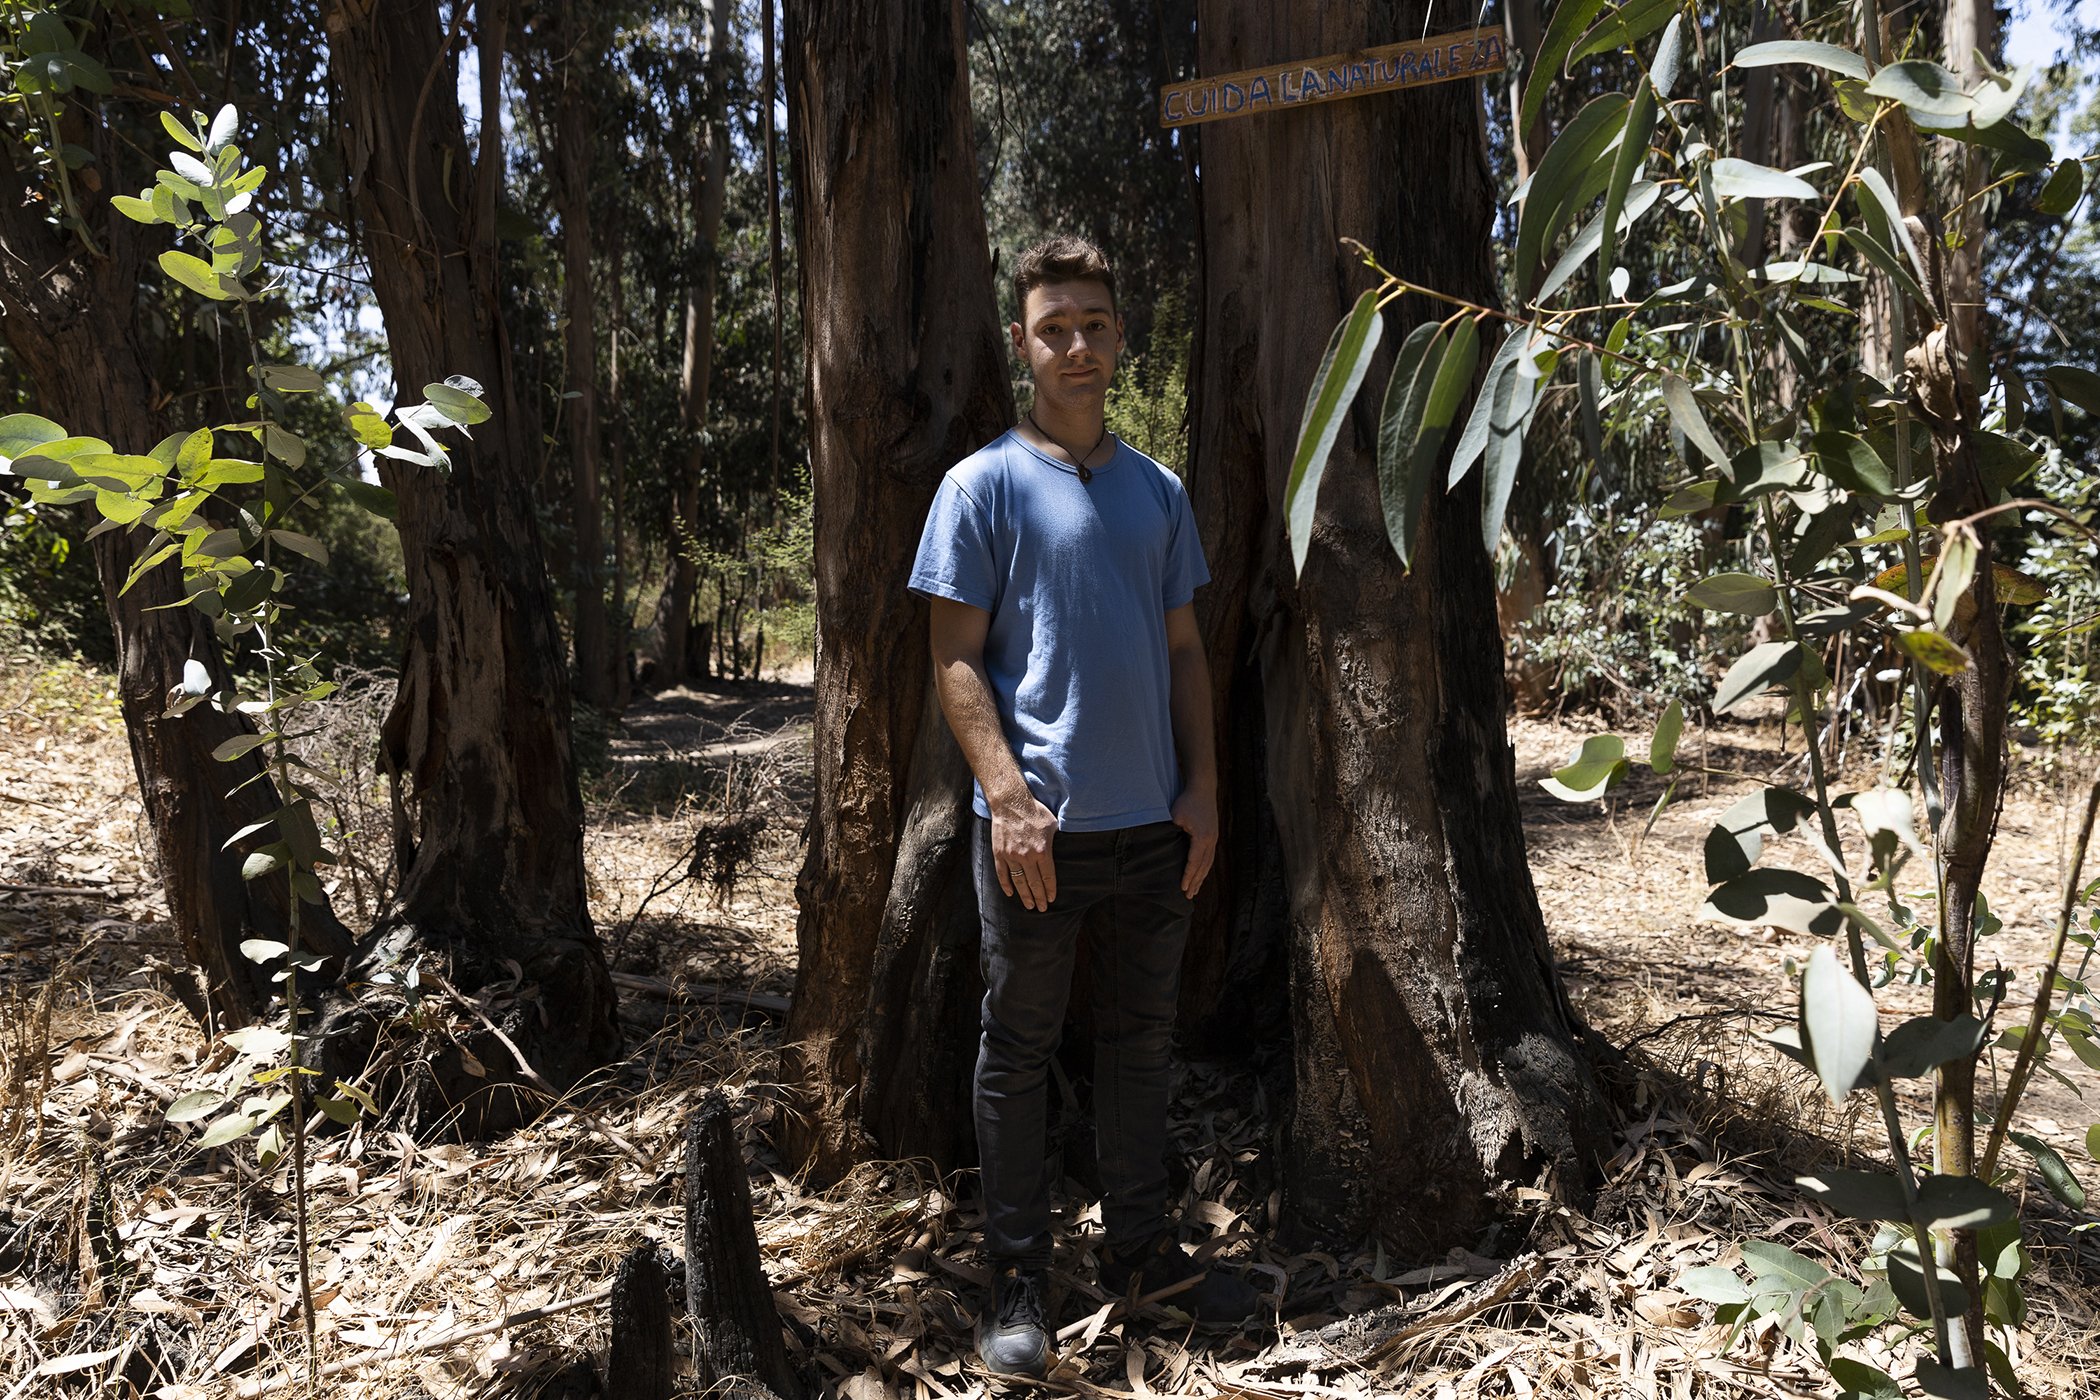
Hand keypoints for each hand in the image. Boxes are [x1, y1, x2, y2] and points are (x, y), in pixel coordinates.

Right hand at [991, 791, 1058, 910]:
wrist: (1011, 803)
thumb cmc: (1034, 812)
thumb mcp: (1053, 825)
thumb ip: (1056, 841)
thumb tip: (1063, 849)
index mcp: (1042, 851)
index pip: (1048, 877)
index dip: (1050, 890)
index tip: (1051, 899)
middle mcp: (1027, 857)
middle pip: (1034, 883)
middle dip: (1039, 898)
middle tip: (1042, 909)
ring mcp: (1011, 856)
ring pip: (1019, 882)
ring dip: (1024, 896)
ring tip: (1029, 906)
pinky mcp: (999, 853)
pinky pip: (1002, 874)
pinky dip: (1006, 885)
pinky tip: (1010, 894)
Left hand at [1170, 785, 1216, 898]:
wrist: (1203, 788)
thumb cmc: (1187, 801)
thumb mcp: (1175, 816)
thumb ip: (1171, 832)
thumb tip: (1164, 847)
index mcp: (1202, 838)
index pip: (1194, 862)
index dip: (1188, 876)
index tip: (1182, 888)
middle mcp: (1211, 841)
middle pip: (1203, 867)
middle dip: (1196, 882)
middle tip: (1189, 896)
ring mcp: (1214, 838)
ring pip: (1208, 863)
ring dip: (1202, 877)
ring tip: (1195, 890)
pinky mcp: (1213, 835)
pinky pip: (1209, 856)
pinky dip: (1204, 867)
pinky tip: (1201, 873)